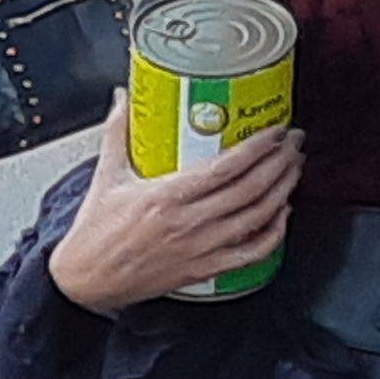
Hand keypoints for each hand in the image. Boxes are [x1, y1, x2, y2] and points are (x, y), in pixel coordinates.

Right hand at [47, 92, 301, 312]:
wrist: (86, 280)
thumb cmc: (95, 234)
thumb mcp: (106, 177)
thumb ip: (117, 134)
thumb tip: (124, 98)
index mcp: (165, 196)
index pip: (225, 168)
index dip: (258, 147)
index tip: (274, 131)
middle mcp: (188, 223)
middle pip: (250, 189)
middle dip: (280, 162)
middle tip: (292, 144)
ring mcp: (199, 248)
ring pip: (257, 217)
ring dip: (283, 191)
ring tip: (293, 170)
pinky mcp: (203, 269)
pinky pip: (251, 253)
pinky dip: (274, 234)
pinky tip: (281, 216)